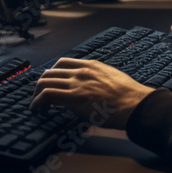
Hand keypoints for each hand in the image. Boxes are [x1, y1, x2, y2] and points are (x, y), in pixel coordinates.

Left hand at [30, 57, 153, 129]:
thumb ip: (98, 81)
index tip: (51, 83)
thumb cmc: (129, 98)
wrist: (135, 104)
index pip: (64, 63)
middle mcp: (82, 71)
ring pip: (45, 81)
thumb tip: (91, 91)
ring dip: (37, 93)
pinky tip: (36, 109)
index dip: (53, 73)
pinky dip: (37, 102)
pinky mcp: (74, 97)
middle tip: (40, 96)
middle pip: (51, 71)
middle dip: (42, 84)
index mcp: (92, 66)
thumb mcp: (112, 80)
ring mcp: (77, 83)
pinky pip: (47, 94)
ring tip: (37, 105)